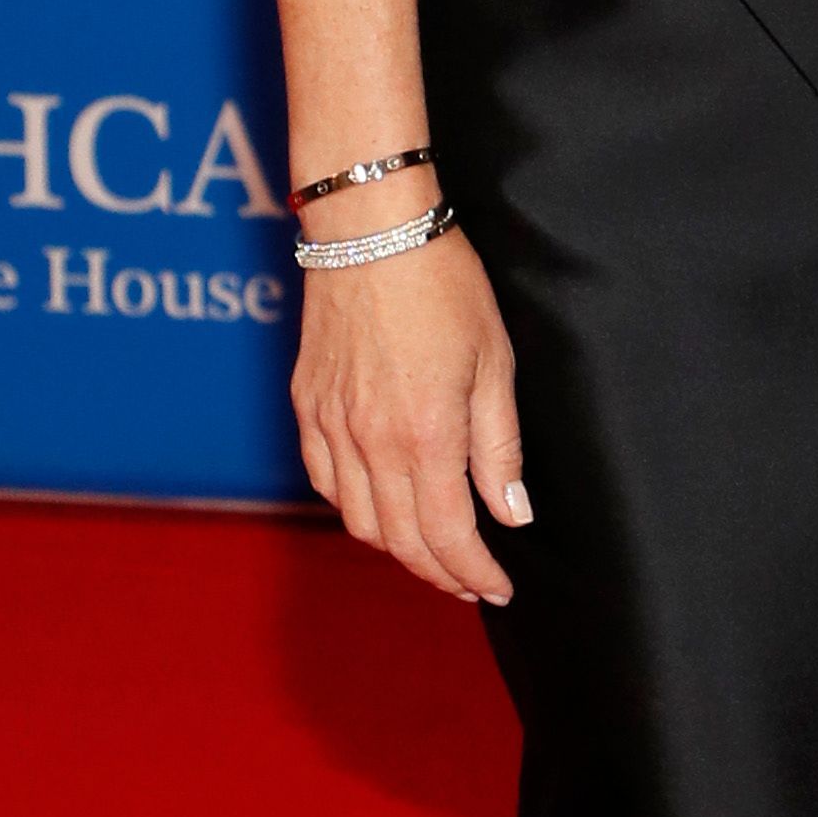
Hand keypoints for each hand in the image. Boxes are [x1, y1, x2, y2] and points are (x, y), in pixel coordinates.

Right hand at [293, 220, 529, 605]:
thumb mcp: (493, 364)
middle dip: (440, 572)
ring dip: (398, 548)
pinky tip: (381, 507)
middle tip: (471, 581)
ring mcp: (330, 426)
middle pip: (401, 540)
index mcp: (425, 435)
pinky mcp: (306, 407)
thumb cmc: (442, 285)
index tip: (497, 586)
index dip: (474, 571)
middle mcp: (370, 442)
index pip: (448, 535)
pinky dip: (355, 510)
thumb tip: (511, 511)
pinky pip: (326, 483)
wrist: (369, 230)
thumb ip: (499, 447)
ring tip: (433, 552)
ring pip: (359, 521)